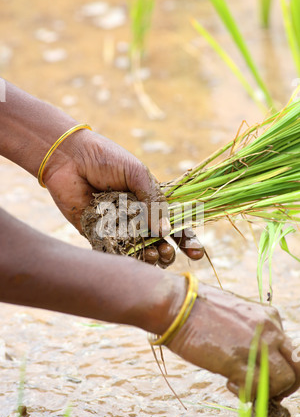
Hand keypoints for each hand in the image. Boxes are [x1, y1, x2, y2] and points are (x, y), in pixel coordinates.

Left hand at [43, 129, 204, 266]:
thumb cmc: (106, 159)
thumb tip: (165, 232)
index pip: (174, 225)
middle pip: (158, 244)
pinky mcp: (97, 235)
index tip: (197, 252)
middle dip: (167, 253)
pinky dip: (124, 259)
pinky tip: (132, 259)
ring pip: (138, 252)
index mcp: (150, 202)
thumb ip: (153, 201)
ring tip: (152, 255)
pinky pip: (113, 252)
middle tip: (166, 253)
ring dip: (149, 258)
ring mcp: (118, 228)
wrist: (69, 158)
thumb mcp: (137, 174)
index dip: (187, 240)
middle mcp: (136, 218)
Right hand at [168, 283, 299, 399]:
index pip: (290, 349)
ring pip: (284, 380)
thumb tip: (252, 349)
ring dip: (267, 390)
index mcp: (269, 316)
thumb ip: (251, 329)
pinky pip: (258, 389)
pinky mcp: (240, 363)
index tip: (264, 371)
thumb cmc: (199, 307)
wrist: (178, 306)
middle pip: (297, 366)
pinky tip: (229, 383)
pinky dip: (247, 393)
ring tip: (244, 386)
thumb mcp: (235, 311)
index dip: (279, 364)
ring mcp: (258, 347)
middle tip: (267, 389)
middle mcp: (270, 330)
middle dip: (285, 382)